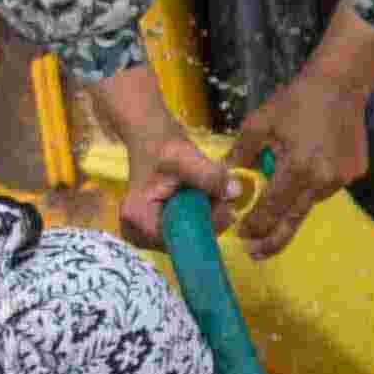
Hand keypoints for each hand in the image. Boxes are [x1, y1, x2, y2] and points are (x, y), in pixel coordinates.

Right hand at [90, 65, 241, 238]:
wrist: (150, 132)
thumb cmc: (160, 143)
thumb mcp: (184, 157)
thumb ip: (209, 175)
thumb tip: (235, 191)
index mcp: (138, 219)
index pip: (177, 240)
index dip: (205, 228)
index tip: (227, 210)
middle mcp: (139, 231)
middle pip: (183, 241)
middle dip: (208, 221)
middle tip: (224, 198)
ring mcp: (149, 230)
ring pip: (188, 235)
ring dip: (208, 217)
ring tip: (216, 193)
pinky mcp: (160, 223)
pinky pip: (188, 227)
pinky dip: (203, 214)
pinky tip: (208, 196)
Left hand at [223, 23, 373, 253]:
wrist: (341, 84)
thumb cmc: (296, 101)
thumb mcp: (259, 124)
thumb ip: (240, 156)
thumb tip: (223, 181)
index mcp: (298, 169)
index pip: (271, 209)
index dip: (254, 225)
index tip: (241, 235)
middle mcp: (323, 181)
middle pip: (293, 220)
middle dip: (273, 239)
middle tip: (256, 254)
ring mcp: (343, 180)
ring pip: (310, 202)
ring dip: (293, 203)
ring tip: (281, 194)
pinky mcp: (355, 174)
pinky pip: (327, 188)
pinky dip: (313, 185)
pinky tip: (309, 166)